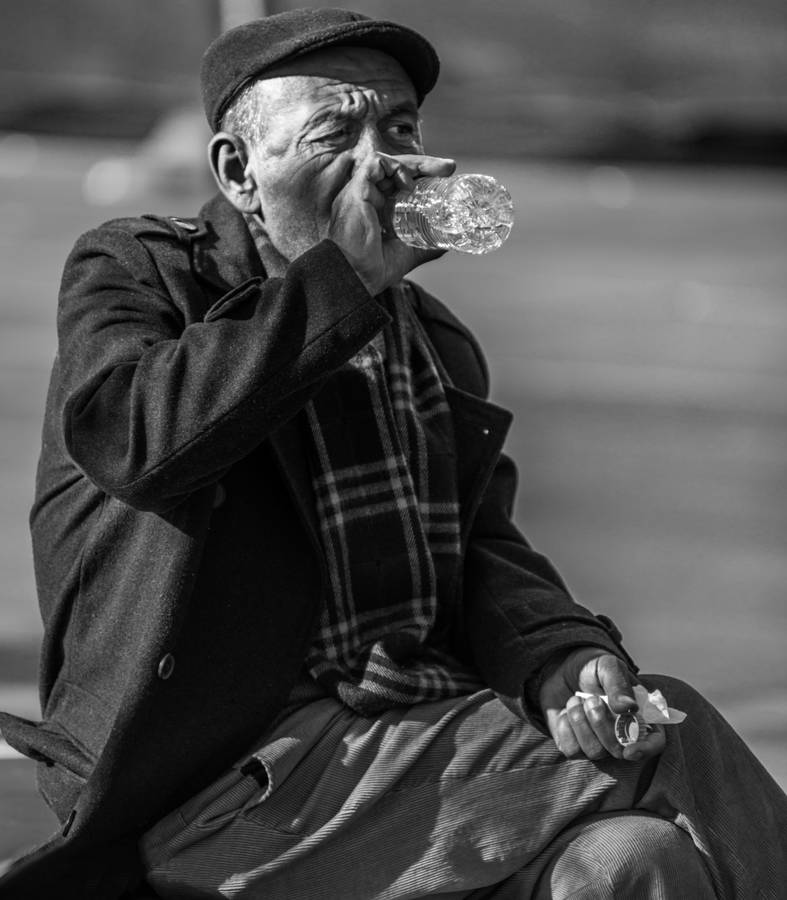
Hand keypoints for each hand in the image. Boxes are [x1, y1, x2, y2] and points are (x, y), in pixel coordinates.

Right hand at [327, 152, 455, 294]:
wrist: (355, 278)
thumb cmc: (372, 270)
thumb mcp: (407, 254)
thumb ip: (426, 246)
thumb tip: (447, 244)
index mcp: (375, 208)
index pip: (398, 182)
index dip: (420, 175)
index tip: (444, 176)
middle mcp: (366, 196)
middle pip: (394, 168)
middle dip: (423, 164)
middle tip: (447, 168)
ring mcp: (360, 192)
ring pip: (385, 162)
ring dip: (413, 163)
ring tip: (434, 172)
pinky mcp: (356, 191)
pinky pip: (374, 163)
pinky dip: (395, 167)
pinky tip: (408, 185)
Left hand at [538, 647, 665, 762]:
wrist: (563, 669)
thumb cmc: (592, 668)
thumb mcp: (607, 666)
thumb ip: (618, 684)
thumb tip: (629, 707)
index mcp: (639, 715)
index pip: (654, 742)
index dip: (645, 750)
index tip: (629, 751)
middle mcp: (622, 736)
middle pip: (619, 750)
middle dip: (601, 723)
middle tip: (591, 699)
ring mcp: (599, 744)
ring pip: (594, 752)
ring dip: (580, 722)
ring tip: (575, 700)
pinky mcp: (576, 746)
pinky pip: (571, 750)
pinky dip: (565, 727)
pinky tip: (565, 712)